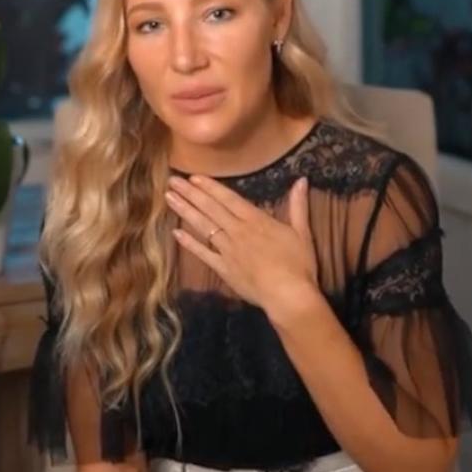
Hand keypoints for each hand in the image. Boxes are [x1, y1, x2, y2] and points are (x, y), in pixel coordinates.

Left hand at [165, 174, 319, 312]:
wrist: (288, 295)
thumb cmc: (298, 264)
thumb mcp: (302, 232)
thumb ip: (298, 205)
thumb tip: (302, 180)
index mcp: (256, 220)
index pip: (228, 198)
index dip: (210, 187)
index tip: (193, 177)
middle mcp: (237, 231)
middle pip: (210, 208)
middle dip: (190, 193)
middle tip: (171, 181)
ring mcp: (227, 250)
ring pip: (203, 226)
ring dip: (185, 211)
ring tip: (169, 198)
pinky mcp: (223, 269)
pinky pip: (203, 254)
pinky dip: (189, 243)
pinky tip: (176, 233)